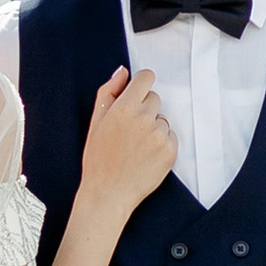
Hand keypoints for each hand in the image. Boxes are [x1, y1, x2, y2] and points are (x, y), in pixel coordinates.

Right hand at [78, 66, 176, 221]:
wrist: (108, 194)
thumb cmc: (98, 158)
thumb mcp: (95, 122)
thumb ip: (108, 92)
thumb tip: (122, 71)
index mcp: (124, 108)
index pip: (146, 78)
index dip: (140, 85)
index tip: (136, 95)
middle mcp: (144, 119)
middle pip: (155, 98)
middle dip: (144, 109)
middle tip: (129, 130)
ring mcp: (160, 136)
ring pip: (162, 119)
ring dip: (153, 127)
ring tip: (136, 146)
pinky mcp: (170, 151)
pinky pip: (170, 136)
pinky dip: (161, 143)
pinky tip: (145, 156)